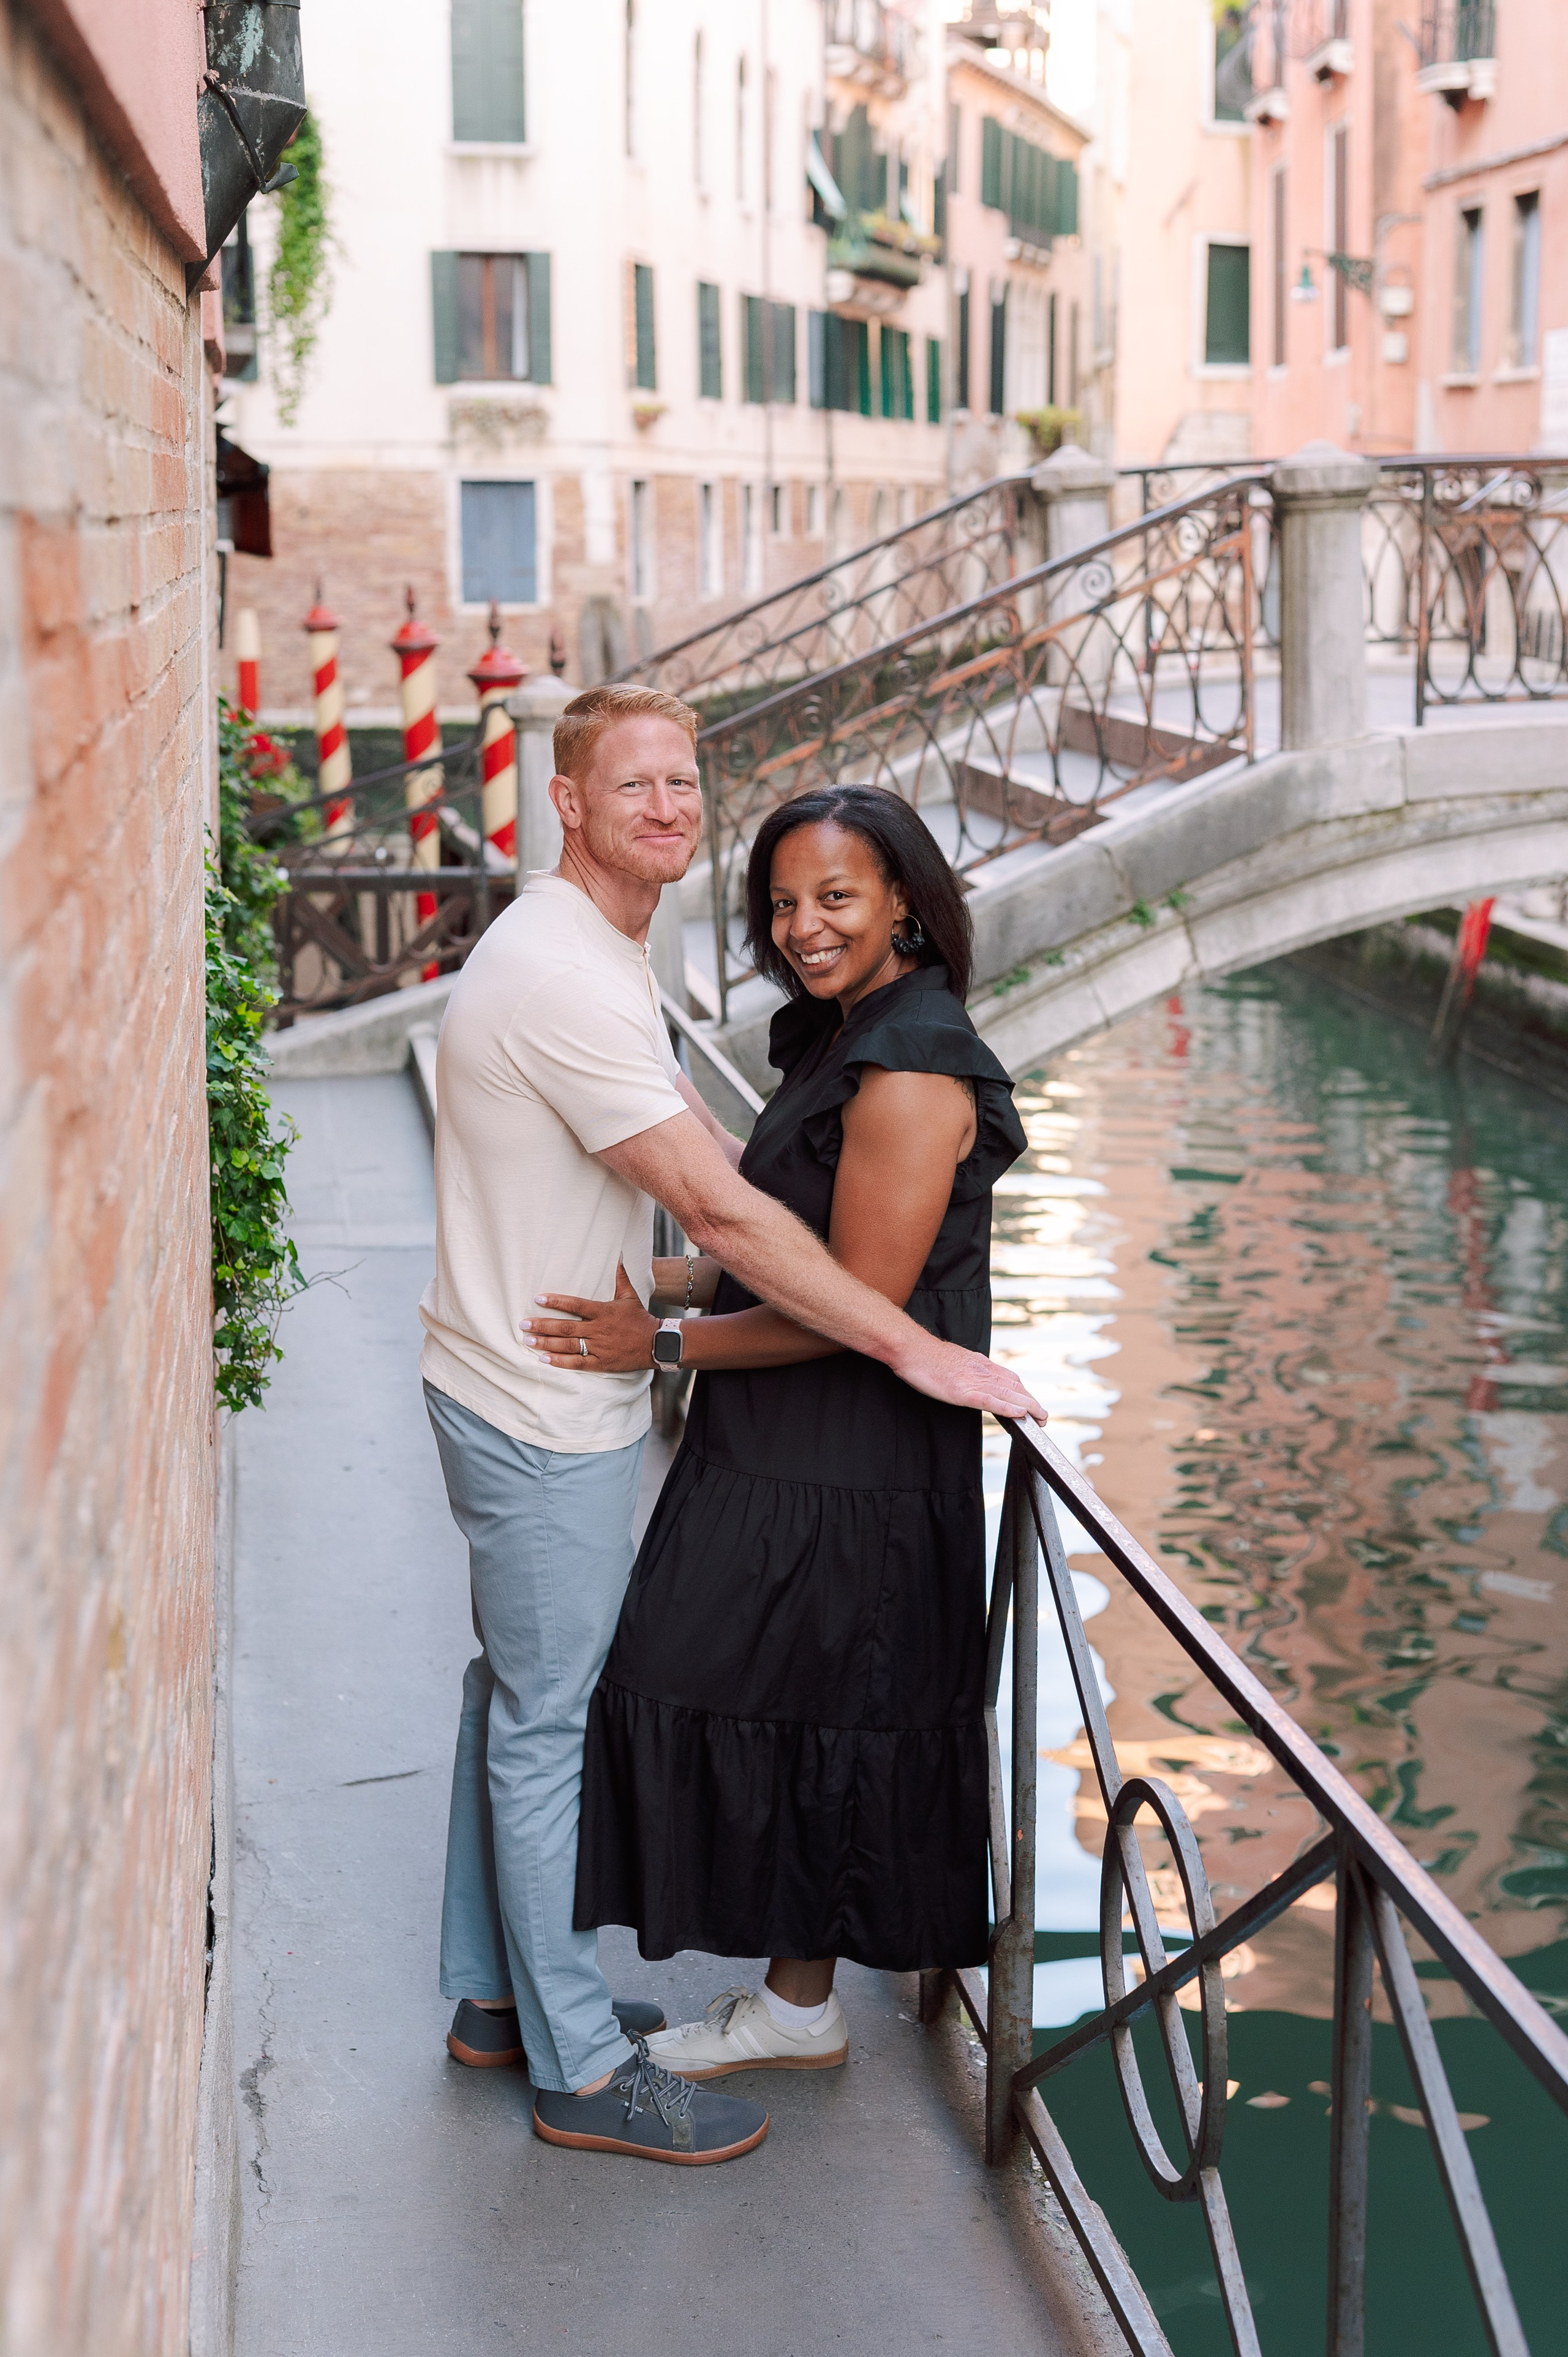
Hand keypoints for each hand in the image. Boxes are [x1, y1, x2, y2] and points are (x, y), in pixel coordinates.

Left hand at [522, 1262, 658, 1372]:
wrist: (657, 1344)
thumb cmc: (640, 1318)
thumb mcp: (630, 1296)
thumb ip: (620, 1276)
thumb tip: (618, 1254)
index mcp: (603, 1311)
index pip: (575, 1305)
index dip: (556, 1302)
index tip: (538, 1299)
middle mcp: (598, 1329)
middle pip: (565, 1327)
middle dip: (542, 1326)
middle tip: (523, 1324)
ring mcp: (599, 1347)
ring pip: (568, 1346)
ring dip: (546, 1343)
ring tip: (527, 1340)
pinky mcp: (601, 1363)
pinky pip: (577, 1363)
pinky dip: (560, 1362)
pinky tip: (544, 1359)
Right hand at [892, 1332, 1046, 1424]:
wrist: (911, 1349)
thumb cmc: (926, 1356)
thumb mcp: (954, 1361)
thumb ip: (967, 1370)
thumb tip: (972, 1378)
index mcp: (979, 1364)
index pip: (1009, 1378)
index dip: (1023, 1392)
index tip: (1031, 1403)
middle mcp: (982, 1371)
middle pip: (1015, 1387)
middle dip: (1032, 1402)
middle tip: (1043, 1416)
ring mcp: (974, 1381)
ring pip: (1009, 1394)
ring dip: (1028, 1407)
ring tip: (1041, 1418)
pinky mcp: (964, 1392)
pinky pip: (991, 1401)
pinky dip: (1008, 1407)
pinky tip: (1020, 1414)